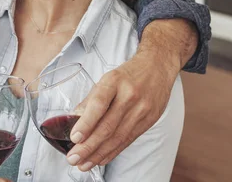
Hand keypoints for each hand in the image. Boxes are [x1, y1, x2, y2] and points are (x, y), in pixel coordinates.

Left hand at [66, 49, 177, 171]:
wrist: (158, 67)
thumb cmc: (129, 73)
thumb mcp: (107, 78)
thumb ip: (91, 99)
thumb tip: (75, 118)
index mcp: (114, 81)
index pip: (99, 104)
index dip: (86, 123)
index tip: (74, 138)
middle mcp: (129, 96)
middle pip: (108, 126)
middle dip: (88, 146)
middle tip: (73, 158)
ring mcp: (141, 110)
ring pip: (118, 137)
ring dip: (98, 154)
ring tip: (83, 164)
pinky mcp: (149, 121)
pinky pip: (128, 140)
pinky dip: (113, 152)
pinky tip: (100, 159)